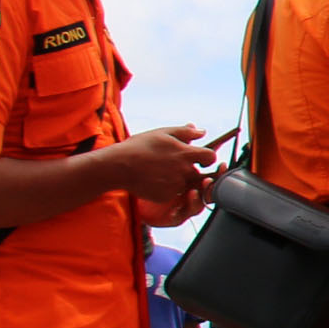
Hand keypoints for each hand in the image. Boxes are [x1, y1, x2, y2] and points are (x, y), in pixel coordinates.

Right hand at [98, 126, 220, 214]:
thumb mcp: (163, 133)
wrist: (118, 166)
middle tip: (176, 166)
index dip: (207, 158)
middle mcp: (184, 171)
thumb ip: (185, 132)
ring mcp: (175, 185)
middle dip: (192, 171)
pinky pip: (173, 194)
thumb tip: (201, 131)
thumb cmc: (139, 147)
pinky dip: (168, 189)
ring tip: (162, 172)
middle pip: (200, 174)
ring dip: (180, 180)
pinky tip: (155, 180)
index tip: (201, 158)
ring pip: (186, 185)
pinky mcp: (166, 196)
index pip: (210, 157)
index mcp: (185, 154)